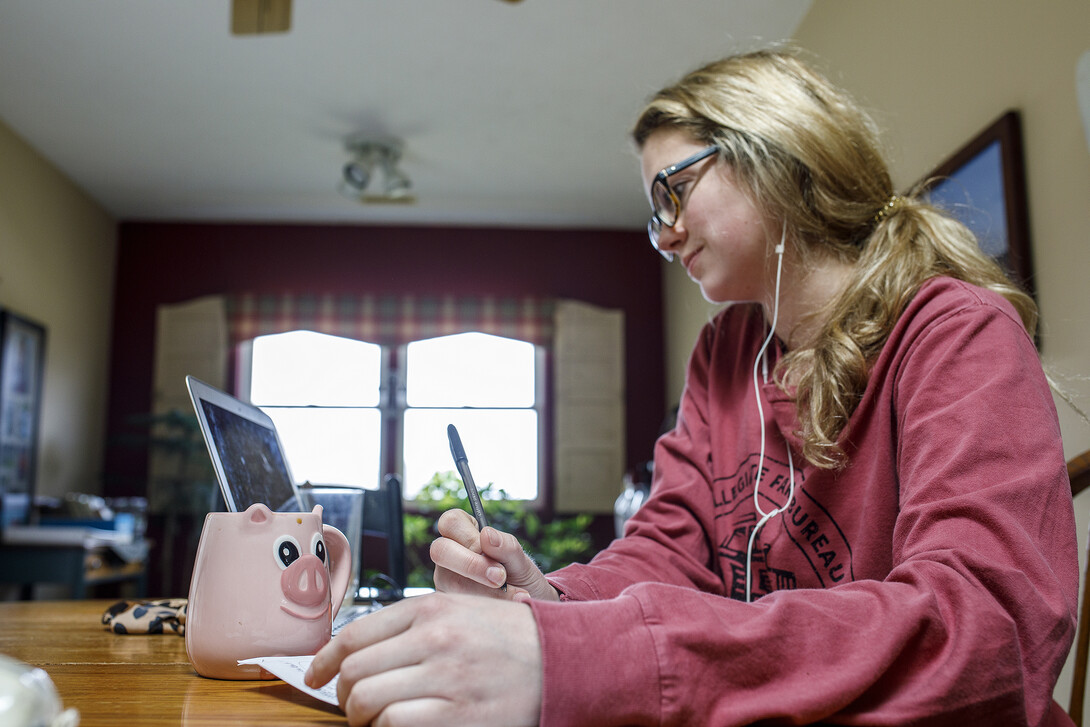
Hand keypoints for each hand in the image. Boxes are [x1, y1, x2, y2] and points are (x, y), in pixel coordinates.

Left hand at [305, 592, 541, 726]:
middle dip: (344, 695)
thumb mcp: (461, 611)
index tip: (316, 675)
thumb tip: (356, 650)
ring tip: (374, 720)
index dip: (324, 660)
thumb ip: (413, 622)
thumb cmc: (510, 638)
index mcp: (431, 608)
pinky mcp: (457, 715)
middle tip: (352, 704)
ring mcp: (446, 677)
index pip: (354, 635)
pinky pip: (394, 726)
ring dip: (362, 717)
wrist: (563, 660)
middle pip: (354, 671)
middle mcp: (435, 638)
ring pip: (368, 701)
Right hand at [430, 509, 558, 601]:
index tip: (491, 552)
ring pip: (450, 582)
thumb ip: (505, 545)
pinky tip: (504, 609)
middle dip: (472, 566)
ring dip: (486, 592)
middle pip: (440, 550)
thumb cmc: (519, 576)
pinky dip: (486, 608)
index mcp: (463, 534)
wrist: (527, 607)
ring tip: (514, 596)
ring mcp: (445, 581)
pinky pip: (457, 607)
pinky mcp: (448, 604)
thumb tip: (486, 534)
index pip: (451, 521)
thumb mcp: (519, 559)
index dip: (468, 537)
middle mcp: (449, 556)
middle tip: (501, 578)